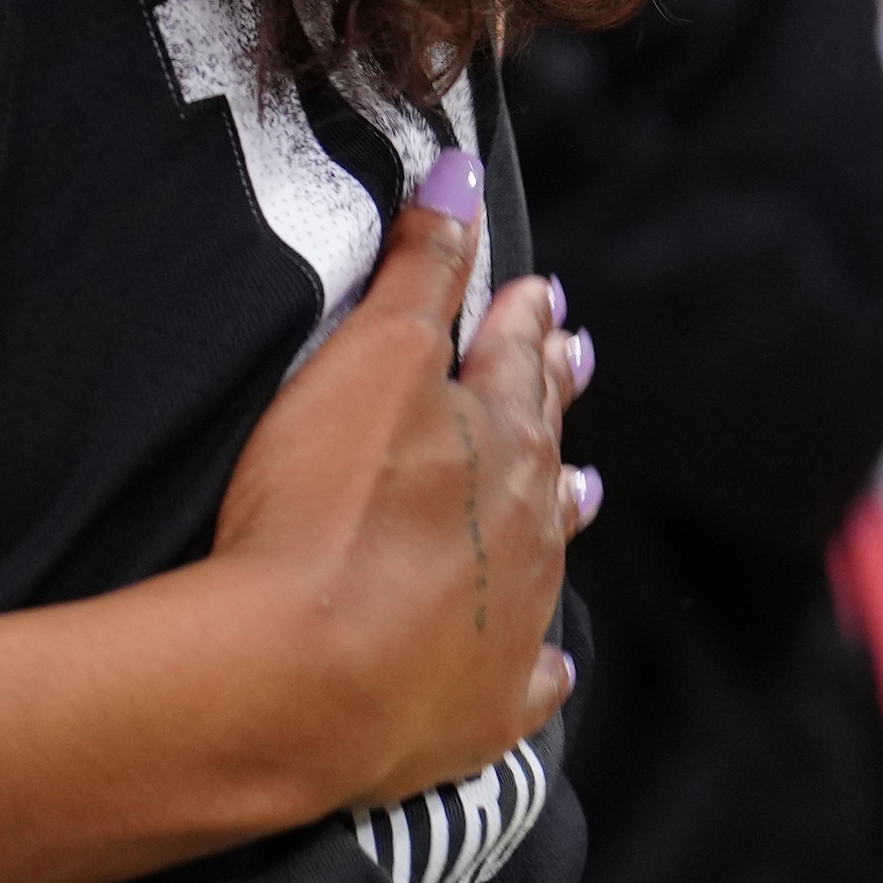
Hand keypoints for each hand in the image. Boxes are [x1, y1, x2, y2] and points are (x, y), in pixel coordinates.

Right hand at [201, 191, 590, 815]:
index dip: (524, 320)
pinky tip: (547, 658)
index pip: (518, 358)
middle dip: (553, 399)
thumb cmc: (325, 506)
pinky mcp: (479, 708)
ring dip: (560, 512)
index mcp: (502, 436)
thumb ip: (422, 268)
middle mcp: (526, 528)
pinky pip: (528, 678)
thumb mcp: (370, 357)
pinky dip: (537, 659)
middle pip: (545, 448)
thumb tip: (464, 174)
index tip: (542, 295)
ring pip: (549, 554)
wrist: (300, 677)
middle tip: (575, 363)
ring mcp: (509, 623)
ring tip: (582, 490)